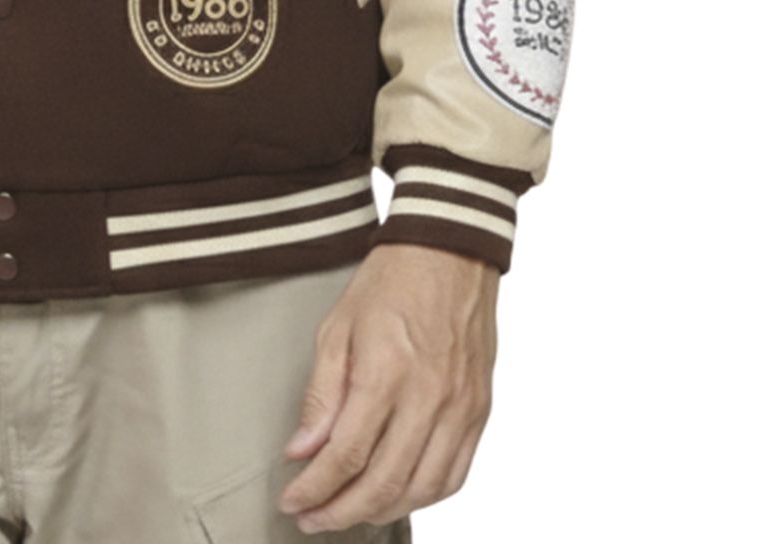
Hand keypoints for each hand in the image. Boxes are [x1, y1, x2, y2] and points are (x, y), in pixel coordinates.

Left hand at [276, 243, 498, 531]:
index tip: (291, 500)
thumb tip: (302, 450)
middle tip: (312, 518)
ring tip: (347, 512)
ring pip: (421, 489)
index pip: (345, 455)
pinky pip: (454, 475)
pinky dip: (423, 497)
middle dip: (341, 512)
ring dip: (380, 511)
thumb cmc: (389, 283)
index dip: (314, 488)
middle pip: (383, 483)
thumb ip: (321, 394)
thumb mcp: (337, 327)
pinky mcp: (479, 412)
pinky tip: (396, 496)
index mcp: (386, 373)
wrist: (449, 253)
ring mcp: (460, 409)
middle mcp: (429, 398)